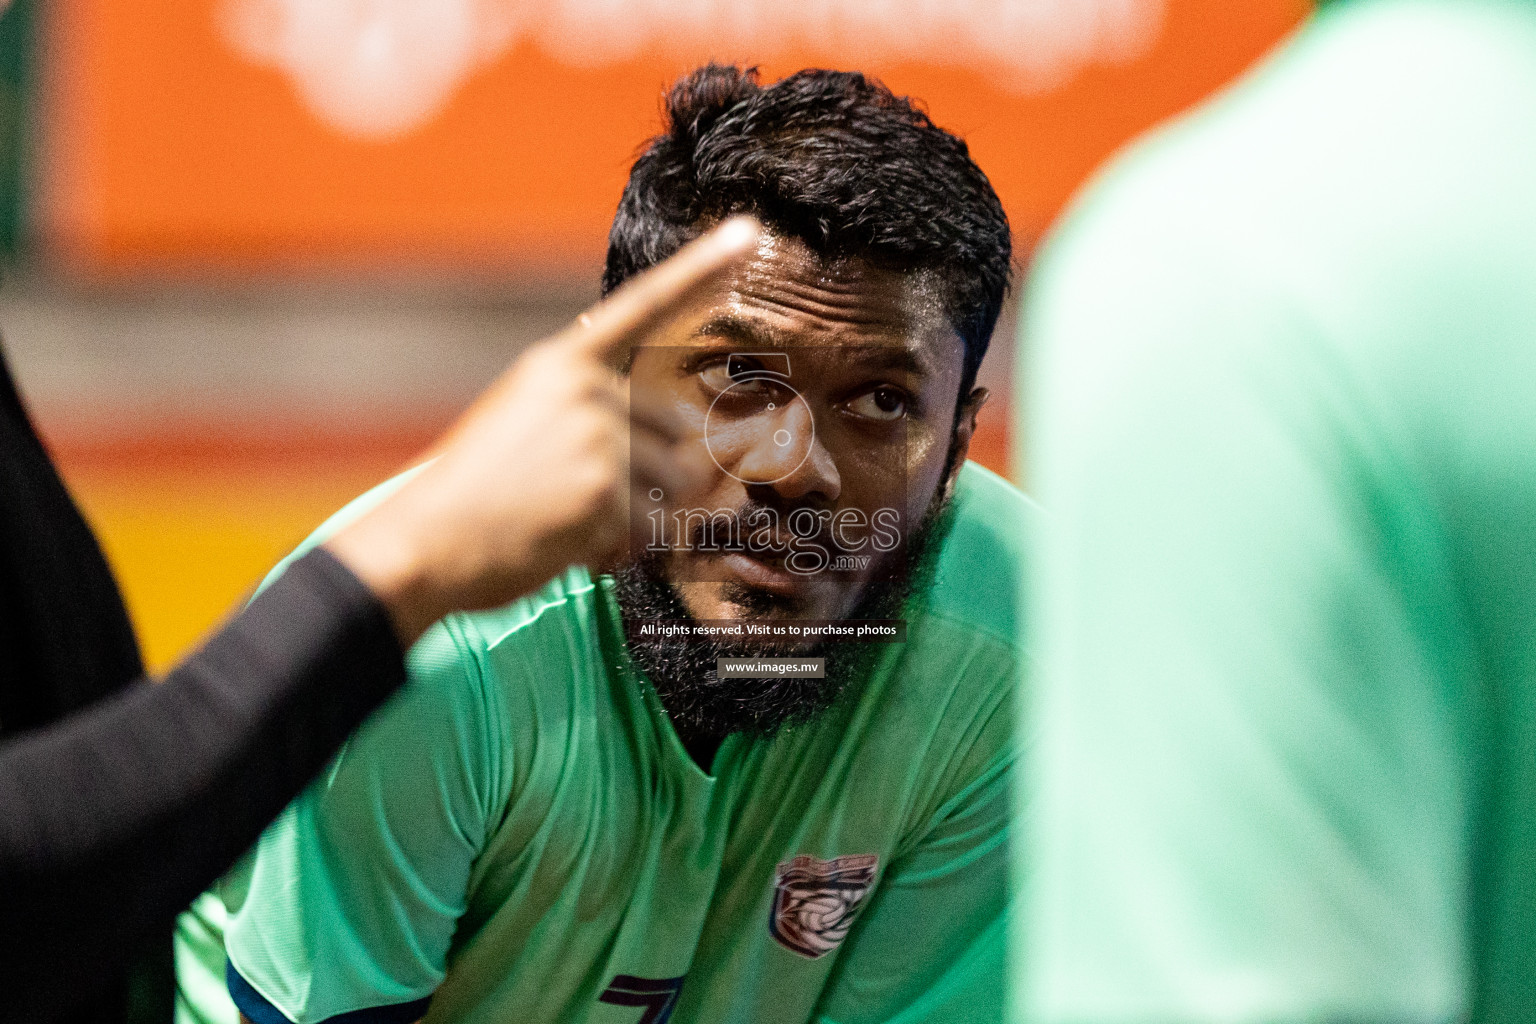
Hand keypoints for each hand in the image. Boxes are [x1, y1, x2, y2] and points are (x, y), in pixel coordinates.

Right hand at [325, 216, 758, 643]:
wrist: (425, 540)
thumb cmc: (474, 492)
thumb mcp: (522, 419)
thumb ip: (588, 411)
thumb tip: (678, 446)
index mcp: (563, 363)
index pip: (644, 306)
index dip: (700, 267)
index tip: (748, 231)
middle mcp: (588, 390)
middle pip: (675, 438)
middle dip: (648, 485)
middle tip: (581, 504)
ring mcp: (600, 439)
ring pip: (671, 491)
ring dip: (635, 523)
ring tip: (570, 525)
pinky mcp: (607, 494)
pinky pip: (648, 534)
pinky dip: (615, 554)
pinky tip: (565, 548)